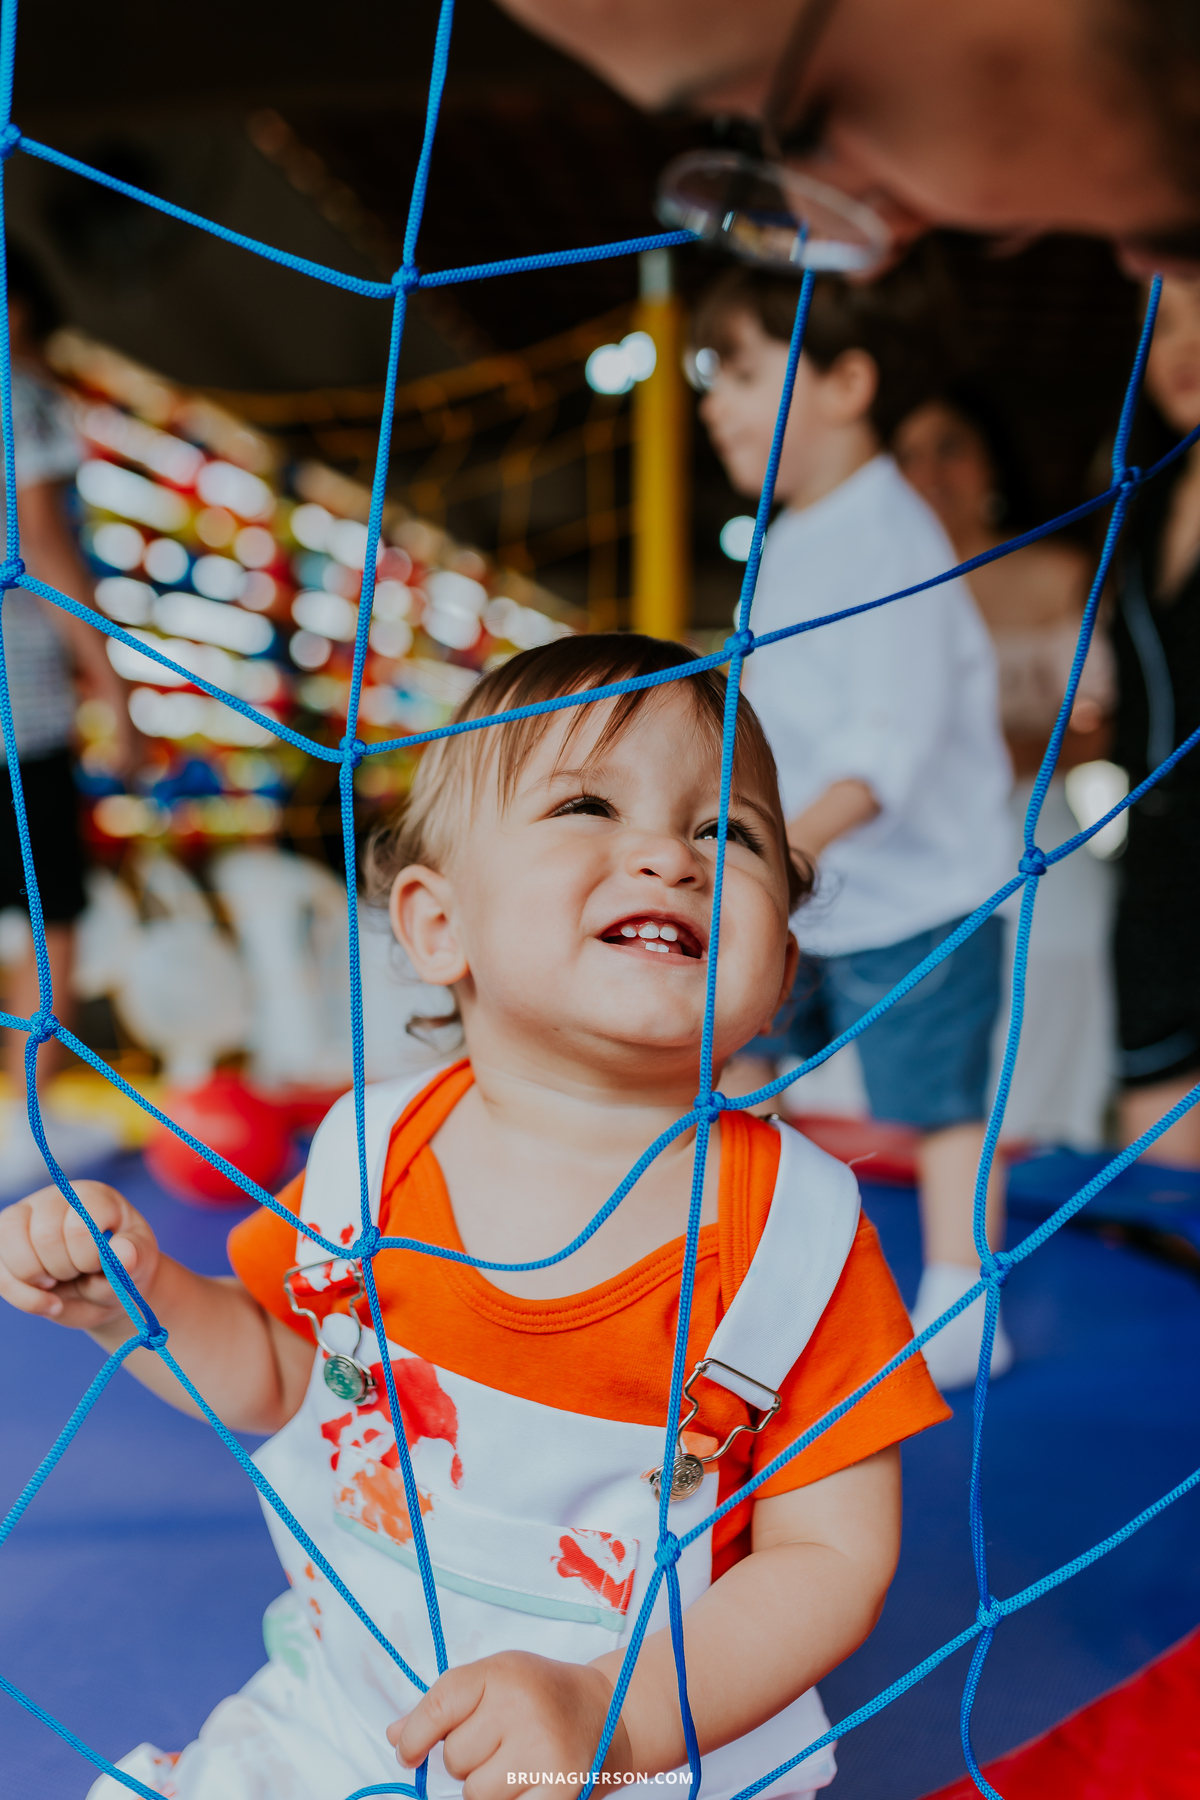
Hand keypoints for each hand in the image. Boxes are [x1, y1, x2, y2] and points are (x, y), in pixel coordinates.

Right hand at [0, 1180, 159, 1336]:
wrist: (107, 1291)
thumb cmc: (124, 1268)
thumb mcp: (139, 1263)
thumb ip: (133, 1257)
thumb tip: (123, 1254)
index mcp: (92, 1197)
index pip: (79, 1224)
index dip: (88, 1256)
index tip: (102, 1265)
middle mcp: (54, 1200)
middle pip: (43, 1236)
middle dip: (65, 1268)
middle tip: (81, 1273)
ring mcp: (25, 1220)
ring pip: (10, 1242)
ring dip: (36, 1278)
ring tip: (59, 1283)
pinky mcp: (6, 1247)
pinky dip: (22, 1296)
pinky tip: (49, 1304)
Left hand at [388, 1651, 629, 1799]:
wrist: (611, 1710)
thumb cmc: (541, 1694)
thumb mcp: (496, 1678)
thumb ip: (445, 1705)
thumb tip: (397, 1738)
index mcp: (501, 1674)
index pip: (438, 1707)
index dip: (415, 1736)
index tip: (409, 1752)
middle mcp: (521, 1709)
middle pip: (455, 1760)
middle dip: (467, 1761)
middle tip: (497, 1745)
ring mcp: (542, 1753)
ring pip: (476, 1795)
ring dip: (487, 1788)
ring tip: (515, 1765)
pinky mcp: (560, 1791)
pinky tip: (525, 1787)